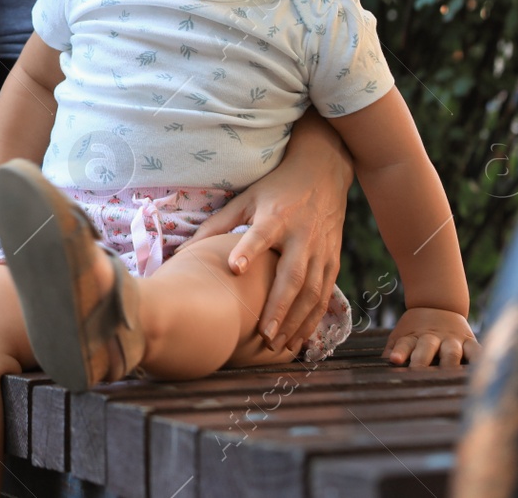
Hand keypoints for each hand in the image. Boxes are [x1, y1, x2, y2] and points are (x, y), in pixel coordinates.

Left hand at [184, 111, 352, 353]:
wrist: (323, 171)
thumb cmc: (276, 188)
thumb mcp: (246, 198)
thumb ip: (217, 225)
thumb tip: (183, 250)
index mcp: (276, 216)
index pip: (261, 235)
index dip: (248, 251)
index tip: (234, 268)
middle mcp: (302, 235)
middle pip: (292, 275)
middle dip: (279, 308)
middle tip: (264, 336)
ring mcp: (321, 249)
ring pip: (313, 291)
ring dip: (298, 321)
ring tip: (280, 346)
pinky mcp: (334, 260)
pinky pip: (325, 294)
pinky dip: (314, 318)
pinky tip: (301, 338)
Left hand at [384, 307, 479, 366]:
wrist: (438, 304)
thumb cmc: (416, 328)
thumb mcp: (401, 334)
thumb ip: (394, 349)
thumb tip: (386, 363)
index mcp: (413, 336)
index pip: (404, 344)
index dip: (400, 352)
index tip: (395, 360)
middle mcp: (432, 337)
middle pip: (427, 348)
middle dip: (423, 361)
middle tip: (419, 373)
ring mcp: (452, 339)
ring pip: (451, 352)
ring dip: (449, 363)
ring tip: (449, 376)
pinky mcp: (469, 341)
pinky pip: (476, 352)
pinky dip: (479, 361)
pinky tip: (481, 371)